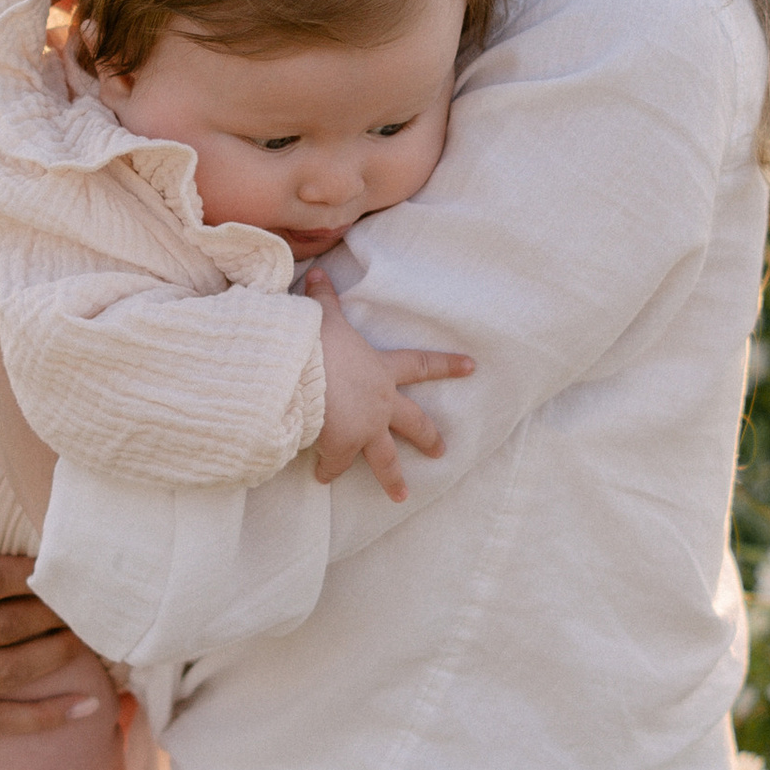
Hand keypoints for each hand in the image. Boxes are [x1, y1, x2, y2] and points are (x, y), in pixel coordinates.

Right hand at [310, 288, 472, 500]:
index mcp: (381, 370)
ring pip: (385, 459)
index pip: (421, 365)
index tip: (471, 367)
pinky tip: (322, 478)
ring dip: (393, 478)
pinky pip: (336, 465)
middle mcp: (380, 402)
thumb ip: (324, 300)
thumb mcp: (323, 318)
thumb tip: (316, 274)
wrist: (298, 375)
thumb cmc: (314, 343)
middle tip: (442, 451)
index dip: (446, 365)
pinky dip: (328, 471)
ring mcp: (364, 429)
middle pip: (413, 422)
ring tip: (402, 495)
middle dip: (428, 436)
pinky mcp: (341, 448)